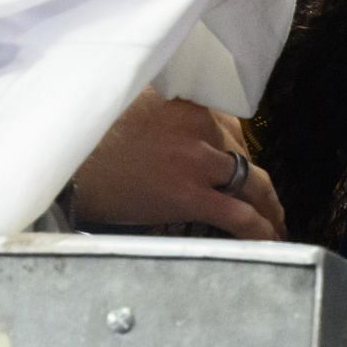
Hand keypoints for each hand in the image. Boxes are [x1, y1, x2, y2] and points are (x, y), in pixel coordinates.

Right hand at [72, 88, 286, 240]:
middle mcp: (200, 129)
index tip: (237, 166)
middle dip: (256, 181)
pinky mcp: (191, 197)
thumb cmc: (93, 135)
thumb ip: (165, 111)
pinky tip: (271, 241)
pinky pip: (240, 217)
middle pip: (244, 155)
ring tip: (276, 224)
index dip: (238, 150)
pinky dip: (261, 230)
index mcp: (188, 104)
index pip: (231, 125)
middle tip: (263, 200)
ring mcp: (198, 163)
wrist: (70, 158)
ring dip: (269, 207)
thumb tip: (173, 125)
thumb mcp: (135, 105)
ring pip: (253, 184)